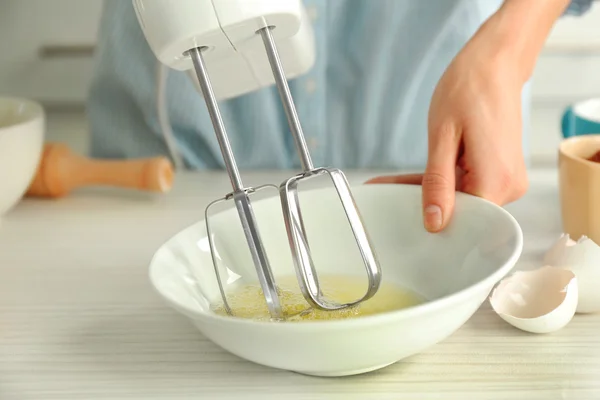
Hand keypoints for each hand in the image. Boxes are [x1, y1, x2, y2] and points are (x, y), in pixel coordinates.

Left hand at [367, 0, 569, 232]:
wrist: (495, 62)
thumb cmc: (469, 88)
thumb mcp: (442, 138)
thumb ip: (438, 183)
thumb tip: (435, 222)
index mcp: (496, 181)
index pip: (462, 222)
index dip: (430, 220)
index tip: (398, 215)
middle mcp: (508, 186)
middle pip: (461, 210)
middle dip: (424, 203)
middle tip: (387, 193)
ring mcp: (506, 179)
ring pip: (461, 198)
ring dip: (430, 191)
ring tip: (393, 183)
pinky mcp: (499, 171)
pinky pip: (466, 185)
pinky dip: (442, 181)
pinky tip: (414, 179)